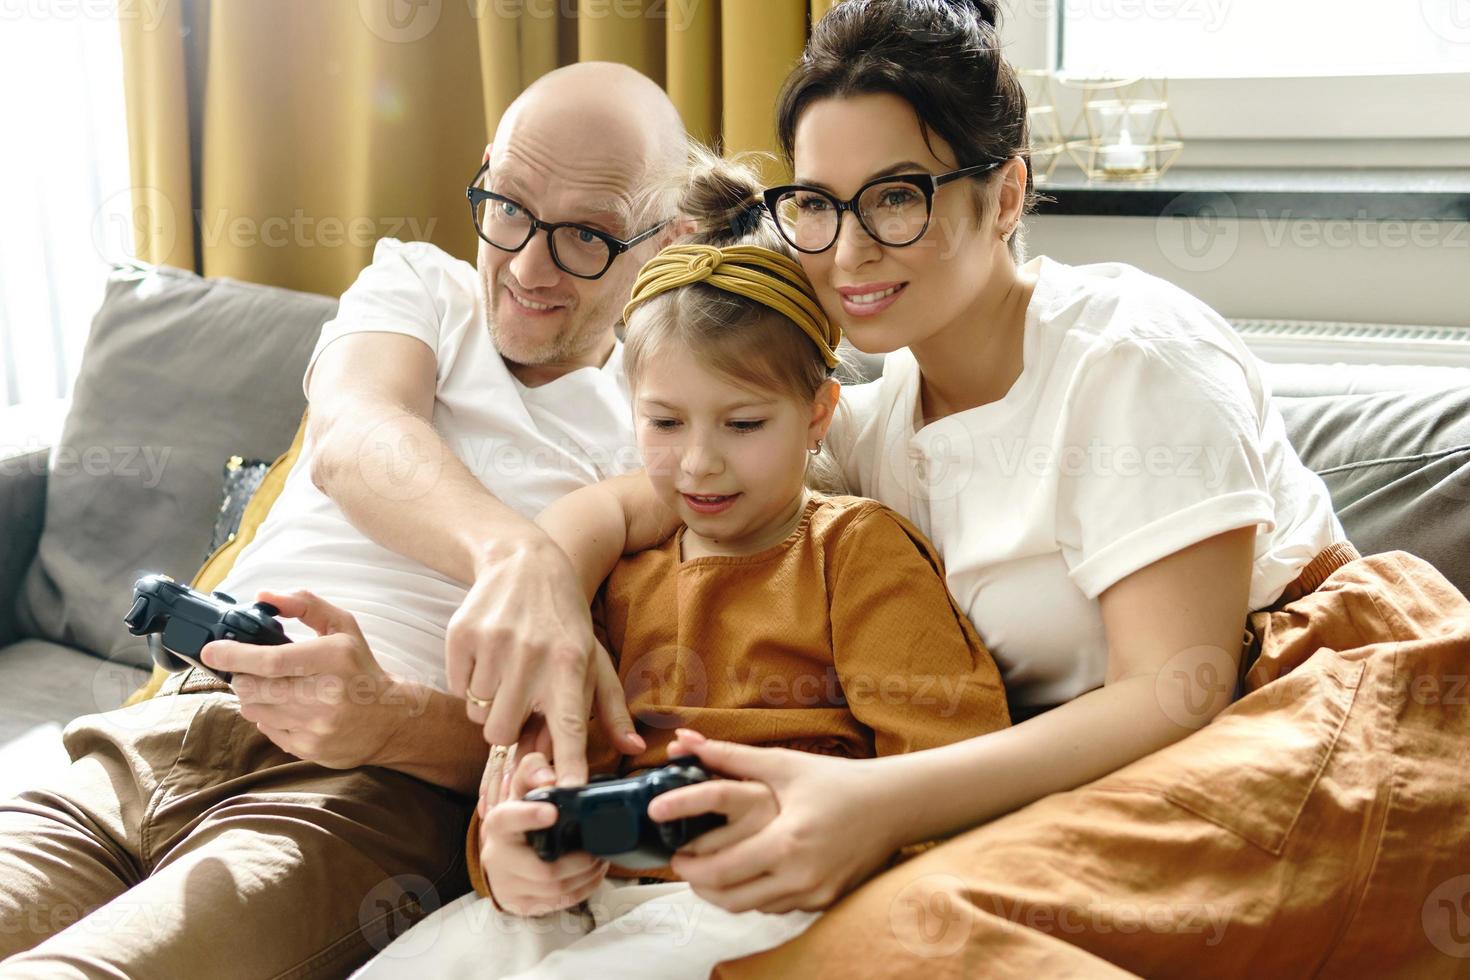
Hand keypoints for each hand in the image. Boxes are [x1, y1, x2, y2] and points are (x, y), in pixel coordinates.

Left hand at [200, 589, 412, 768]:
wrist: (389, 720)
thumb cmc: (360, 667)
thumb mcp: (343, 626)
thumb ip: (305, 604)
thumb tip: (263, 597)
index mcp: (332, 659)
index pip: (271, 660)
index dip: (235, 655)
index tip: (212, 651)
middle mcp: (324, 695)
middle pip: (254, 687)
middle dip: (242, 676)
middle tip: (250, 669)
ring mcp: (315, 726)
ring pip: (254, 709)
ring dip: (253, 696)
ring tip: (274, 687)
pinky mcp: (309, 749)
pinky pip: (267, 729)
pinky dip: (267, 716)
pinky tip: (288, 707)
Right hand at [446, 535, 642, 785]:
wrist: (523, 560)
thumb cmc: (564, 620)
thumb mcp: (594, 658)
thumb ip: (611, 707)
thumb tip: (634, 748)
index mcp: (570, 663)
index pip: (569, 725)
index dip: (568, 764)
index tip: (568, 795)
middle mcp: (531, 654)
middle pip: (502, 733)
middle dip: (509, 727)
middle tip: (522, 701)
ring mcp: (493, 643)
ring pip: (477, 715)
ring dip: (490, 704)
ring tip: (509, 672)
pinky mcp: (461, 634)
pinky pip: (457, 688)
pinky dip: (469, 682)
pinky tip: (489, 655)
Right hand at [482, 750, 609, 916]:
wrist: (501, 852)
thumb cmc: (519, 816)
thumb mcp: (522, 787)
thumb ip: (533, 770)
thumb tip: (550, 777)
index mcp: (498, 823)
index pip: (508, 819)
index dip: (529, 816)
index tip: (552, 812)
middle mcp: (497, 857)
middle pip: (542, 869)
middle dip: (578, 862)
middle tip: (597, 849)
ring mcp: (508, 885)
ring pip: (554, 890)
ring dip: (585, 876)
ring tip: (599, 859)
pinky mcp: (521, 904)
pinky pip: (558, 903)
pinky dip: (583, 889)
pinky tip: (592, 875)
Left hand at [650, 729, 901, 914]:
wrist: (893, 805)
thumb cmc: (837, 780)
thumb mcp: (784, 765)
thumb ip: (731, 758)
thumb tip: (685, 743)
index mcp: (786, 841)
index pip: (720, 868)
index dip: (687, 861)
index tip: (668, 847)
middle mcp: (800, 875)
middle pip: (729, 897)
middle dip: (696, 881)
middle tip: (680, 861)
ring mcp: (814, 893)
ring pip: (749, 907)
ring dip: (720, 892)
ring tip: (703, 870)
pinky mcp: (824, 902)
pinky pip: (775, 906)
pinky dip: (752, 894)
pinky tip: (742, 875)